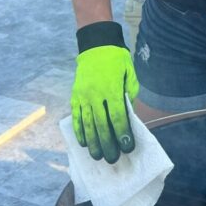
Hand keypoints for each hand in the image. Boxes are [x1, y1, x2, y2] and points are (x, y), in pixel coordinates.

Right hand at [71, 22, 138, 162]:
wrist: (96, 46)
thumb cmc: (117, 61)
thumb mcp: (129, 75)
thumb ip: (128, 96)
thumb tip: (128, 116)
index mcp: (111, 89)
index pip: (118, 117)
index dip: (122, 134)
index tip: (127, 147)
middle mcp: (95, 95)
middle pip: (102, 125)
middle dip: (108, 144)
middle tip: (112, 159)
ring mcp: (83, 96)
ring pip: (87, 124)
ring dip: (93, 142)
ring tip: (97, 156)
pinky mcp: (75, 96)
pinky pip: (77, 117)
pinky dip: (80, 131)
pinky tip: (84, 143)